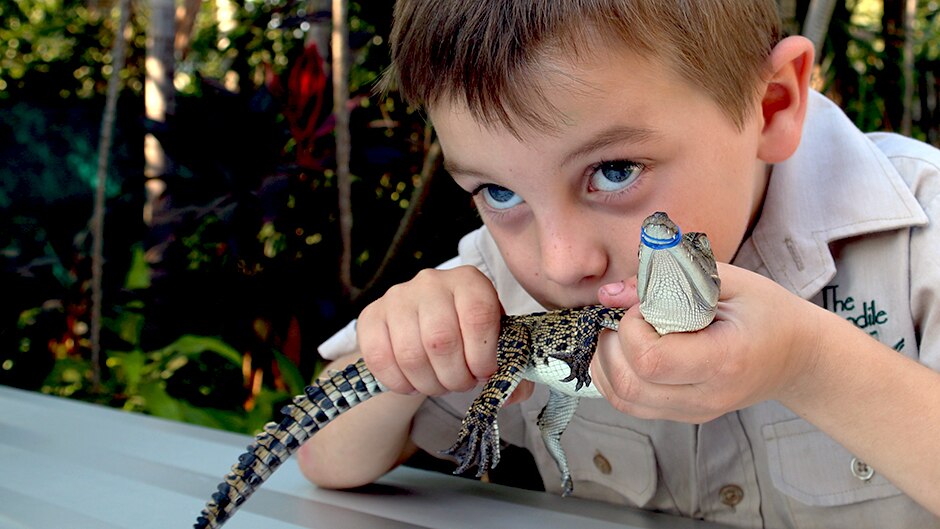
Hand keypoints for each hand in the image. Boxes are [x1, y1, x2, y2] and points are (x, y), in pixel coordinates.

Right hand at [357, 266, 503, 395]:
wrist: (424, 324)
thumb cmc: (467, 335)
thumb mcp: (495, 341)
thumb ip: (511, 366)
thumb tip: (512, 394)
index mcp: (469, 281)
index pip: (478, 317)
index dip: (483, 356)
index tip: (484, 374)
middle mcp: (431, 281)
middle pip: (442, 340)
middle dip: (455, 376)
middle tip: (461, 383)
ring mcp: (397, 297)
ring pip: (411, 354)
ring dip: (429, 383)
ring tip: (439, 384)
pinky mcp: (371, 315)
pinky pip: (380, 359)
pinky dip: (399, 383)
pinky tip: (413, 384)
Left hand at [591, 262, 820, 422]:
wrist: (798, 356)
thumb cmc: (766, 311)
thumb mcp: (728, 281)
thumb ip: (668, 279)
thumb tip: (609, 294)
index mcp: (724, 361)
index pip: (651, 359)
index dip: (633, 327)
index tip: (647, 305)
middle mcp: (707, 397)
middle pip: (629, 385)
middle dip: (611, 344)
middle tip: (627, 317)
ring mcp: (694, 412)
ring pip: (622, 400)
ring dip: (606, 362)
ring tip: (624, 332)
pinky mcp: (683, 415)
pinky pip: (629, 404)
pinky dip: (613, 375)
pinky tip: (627, 349)